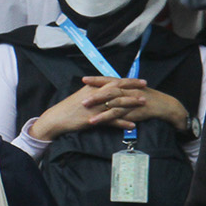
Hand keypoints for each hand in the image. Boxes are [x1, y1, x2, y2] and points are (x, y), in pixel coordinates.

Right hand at [28, 77, 144, 140]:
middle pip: (118, 89)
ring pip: (117, 102)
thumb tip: (108, 89)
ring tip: (144, 103)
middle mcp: (96, 95)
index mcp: (94, 88)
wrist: (58, 117)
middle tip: (146, 87)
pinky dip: (122, 123)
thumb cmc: (70, 107)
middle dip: (133, 87)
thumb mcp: (84, 95)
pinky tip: (132, 125)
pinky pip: (111, 120)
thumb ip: (97, 92)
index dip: (129, 80)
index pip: (114, 81)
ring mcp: (96, 107)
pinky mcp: (94, 119)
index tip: (140, 80)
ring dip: (131, 102)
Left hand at [82, 75, 188, 128]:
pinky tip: (94, 121)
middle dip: (94, 93)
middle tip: (81, 96)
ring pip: (110, 102)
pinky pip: (115, 115)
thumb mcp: (133, 91)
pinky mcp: (130, 112)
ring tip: (84, 108)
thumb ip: (122, 90)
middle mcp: (126, 91)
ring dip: (96, 105)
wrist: (163, 105)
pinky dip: (104, 118)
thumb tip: (109, 89)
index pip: (109, 80)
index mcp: (126, 85)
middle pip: (108, 90)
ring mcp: (128, 101)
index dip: (96, 79)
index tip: (84, 79)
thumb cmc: (147, 98)